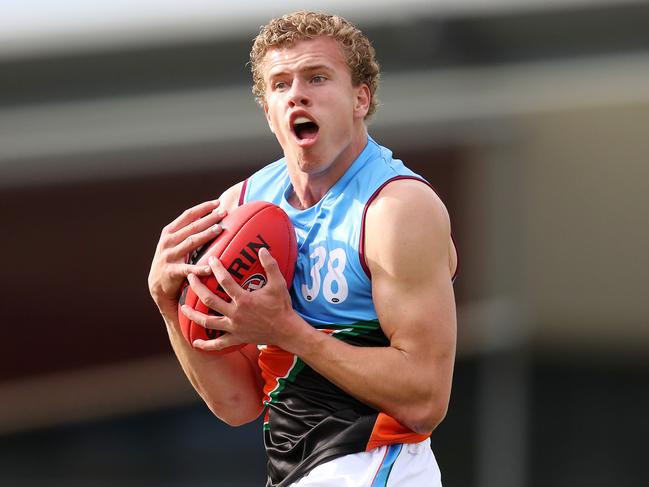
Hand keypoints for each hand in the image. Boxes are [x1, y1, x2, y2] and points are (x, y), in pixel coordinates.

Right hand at [148, 199, 226, 316]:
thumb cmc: (173, 260)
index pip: (188, 215)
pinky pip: (188, 269)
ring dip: (206, 235)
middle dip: (209, 218)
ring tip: (219, 229)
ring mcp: (169, 256)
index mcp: (170, 232)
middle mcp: (168, 241)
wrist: (157, 285)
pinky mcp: (172, 271)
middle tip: (224, 213)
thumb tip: (210, 216)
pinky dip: (199, 269)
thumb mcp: (175, 242)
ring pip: (191, 242)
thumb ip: (188, 231)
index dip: (203, 208)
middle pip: (192, 227)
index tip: (217, 202)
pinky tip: (209, 268)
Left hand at [180, 248, 296, 351]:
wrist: (286, 330)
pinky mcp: (236, 338)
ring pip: (208, 322)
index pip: (225, 282)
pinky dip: (206, 345)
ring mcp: (234, 328)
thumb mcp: (278, 284)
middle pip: (210, 300)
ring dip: (193, 315)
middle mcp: (236, 314)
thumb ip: (270, 266)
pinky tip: (195, 343)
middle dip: (197, 288)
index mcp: (244, 300)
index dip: (216, 269)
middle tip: (189, 278)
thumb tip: (262, 249)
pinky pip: (218, 344)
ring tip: (182, 308)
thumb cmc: (282, 306)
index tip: (209, 259)